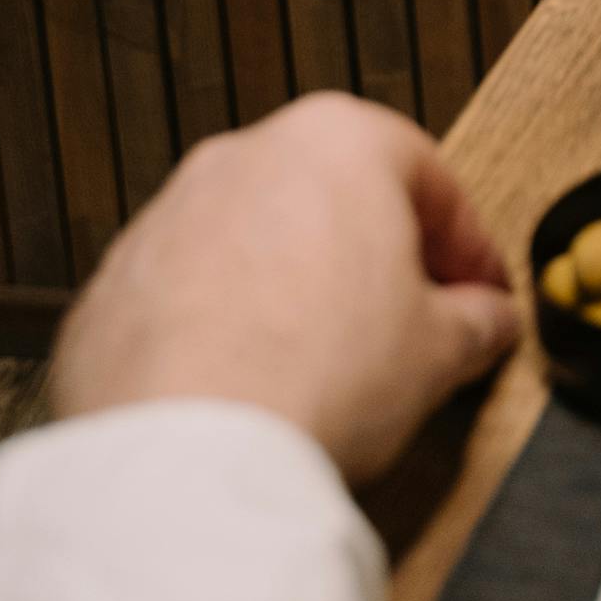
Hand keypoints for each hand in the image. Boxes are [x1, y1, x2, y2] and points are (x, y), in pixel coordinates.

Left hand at [52, 95, 519, 483]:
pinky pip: (190, 293)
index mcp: (337, 142)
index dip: (467, 246)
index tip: (481, 297)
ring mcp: (170, 217)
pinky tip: (252, 388)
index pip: (429, 178)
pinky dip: (223, 326)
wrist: (187, 459)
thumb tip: (487, 322)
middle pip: (335, 197)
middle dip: (375, 257)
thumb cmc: (318, 378)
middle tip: (408, 325)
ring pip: (257, 240)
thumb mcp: (438, 352)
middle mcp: (246, 158)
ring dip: (295, 288)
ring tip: (325, 368)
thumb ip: (475, 322)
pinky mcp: (113, 284)